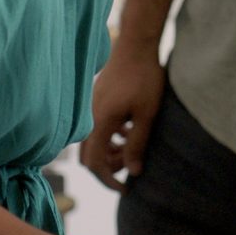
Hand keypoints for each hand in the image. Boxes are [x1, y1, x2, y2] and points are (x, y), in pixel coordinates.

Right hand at [81, 50, 165, 189]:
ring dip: (109, 153)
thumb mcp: (147, 115)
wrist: (136, 45)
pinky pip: (96, 128)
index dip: (108, 181)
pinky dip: (109, 138)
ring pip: (92, 143)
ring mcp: (91, 108)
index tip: (125, 189)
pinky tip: (127, 132)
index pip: (95, 164)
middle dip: (107, 169)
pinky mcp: (96, 102)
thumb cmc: (145, 78)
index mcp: (100, 122)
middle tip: (130, 169)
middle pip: (88, 156)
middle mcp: (90, 117)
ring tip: (131, 151)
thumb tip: (134, 172)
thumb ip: (137, 144)